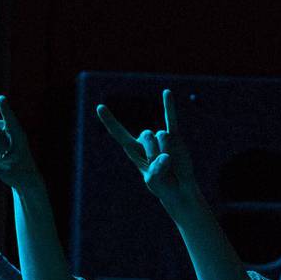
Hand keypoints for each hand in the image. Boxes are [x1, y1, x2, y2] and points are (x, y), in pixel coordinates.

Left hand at [97, 89, 197, 209]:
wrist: (180, 187)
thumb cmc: (163, 186)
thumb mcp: (155, 182)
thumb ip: (157, 169)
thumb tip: (166, 155)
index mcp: (134, 150)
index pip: (119, 134)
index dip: (110, 121)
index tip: (100, 107)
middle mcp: (145, 141)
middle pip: (147, 136)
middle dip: (155, 152)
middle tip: (162, 167)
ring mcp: (160, 138)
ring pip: (162, 136)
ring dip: (168, 150)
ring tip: (171, 164)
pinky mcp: (175, 137)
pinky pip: (171, 119)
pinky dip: (169, 106)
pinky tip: (167, 92)